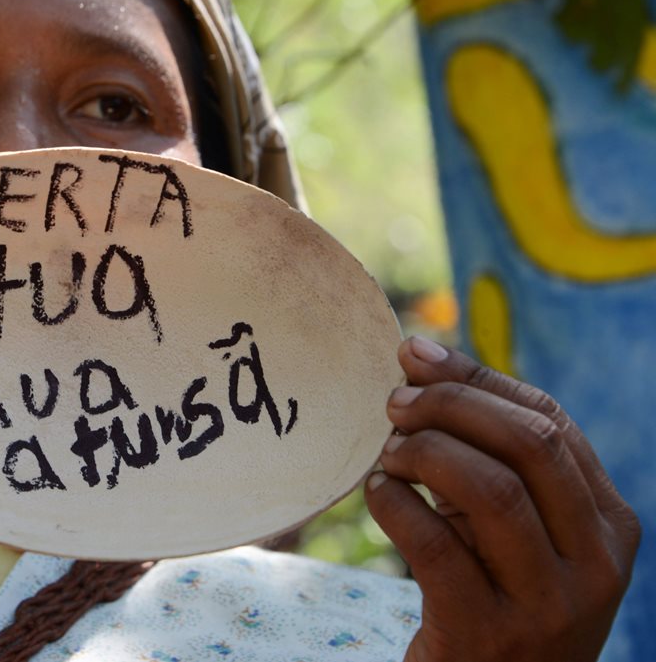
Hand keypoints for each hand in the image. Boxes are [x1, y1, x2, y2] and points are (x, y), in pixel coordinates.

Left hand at [366, 336, 640, 661]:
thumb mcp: (512, 529)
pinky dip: (396, 506)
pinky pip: (436, 547)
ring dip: (426, 452)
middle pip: (530, 443)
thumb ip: (483, 452)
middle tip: (393, 403)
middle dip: (451, 406)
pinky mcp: (488, 633)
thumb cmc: (492, 596)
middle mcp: (594, 562)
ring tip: (388, 453)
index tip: (414, 356)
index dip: (477, 379)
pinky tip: (378, 494)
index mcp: (609, 524)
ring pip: (492, 489)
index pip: (550, 421)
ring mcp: (548, 603)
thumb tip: (418, 355)